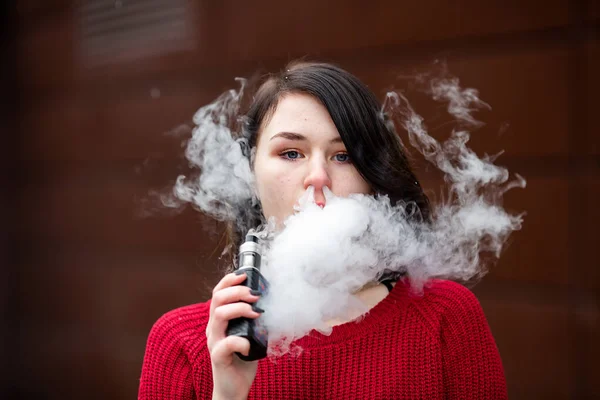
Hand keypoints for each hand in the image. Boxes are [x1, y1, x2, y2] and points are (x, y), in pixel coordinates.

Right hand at [206, 272, 262, 399]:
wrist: (234, 387)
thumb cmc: (243, 358)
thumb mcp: (249, 333)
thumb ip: (253, 318)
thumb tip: (270, 301)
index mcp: (219, 320)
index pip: (218, 292)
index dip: (229, 280)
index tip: (244, 275)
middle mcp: (214, 328)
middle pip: (218, 299)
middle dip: (238, 292)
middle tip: (255, 296)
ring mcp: (214, 342)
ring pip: (219, 315)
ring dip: (240, 309)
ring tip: (255, 314)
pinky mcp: (218, 357)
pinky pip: (226, 343)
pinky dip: (241, 341)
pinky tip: (249, 345)